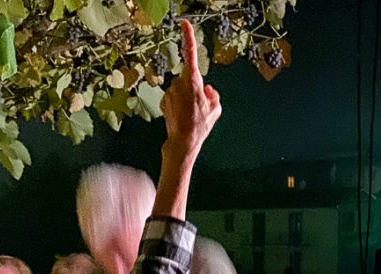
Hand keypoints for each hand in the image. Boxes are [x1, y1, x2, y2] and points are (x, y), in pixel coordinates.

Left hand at [160, 20, 221, 165]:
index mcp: (193, 81)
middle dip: (195, 87)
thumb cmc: (200, 125)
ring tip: (191, 113)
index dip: (188, 37)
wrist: (183, 141)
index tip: (184, 24)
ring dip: (187, 97)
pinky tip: (183, 116)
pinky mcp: (164, 100)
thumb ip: (214, 95)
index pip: (191, 54)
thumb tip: (208, 89)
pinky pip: (174, 97)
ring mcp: (170, 92)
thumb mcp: (216, 109)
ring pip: (181, 88)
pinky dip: (179, 104)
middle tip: (199, 105)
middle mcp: (179, 83)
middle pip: (189, 78)